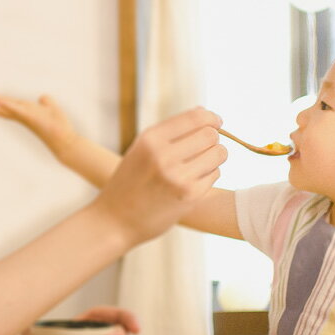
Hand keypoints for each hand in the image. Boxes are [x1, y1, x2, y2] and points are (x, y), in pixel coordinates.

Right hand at [0, 89, 76, 161]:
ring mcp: (26, 117)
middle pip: (2, 107)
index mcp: (26, 112)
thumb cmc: (59, 126)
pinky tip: (0, 101)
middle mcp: (23, 116)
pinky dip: (9, 105)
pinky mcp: (32, 118)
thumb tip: (43, 97)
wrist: (66, 141)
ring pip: (6, 108)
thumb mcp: (52, 108)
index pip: (8, 105)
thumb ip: (46, 101)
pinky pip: (18, 110)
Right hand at [93, 106, 226, 245]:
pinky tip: (194, 181)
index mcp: (150, 139)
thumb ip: (170, 133)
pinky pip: (215, 175)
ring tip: (202, 163)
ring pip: (218, 154)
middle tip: (206, 148)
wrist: (115, 221)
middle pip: (210, 135)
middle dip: (213, 139)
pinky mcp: (191, 196)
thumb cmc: (130, 184)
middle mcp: (164, 156)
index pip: (195, 117)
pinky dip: (209, 175)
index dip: (212, 118)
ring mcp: (179, 178)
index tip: (217, 123)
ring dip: (215, 157)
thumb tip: (206, 113)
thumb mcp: (141, 150)